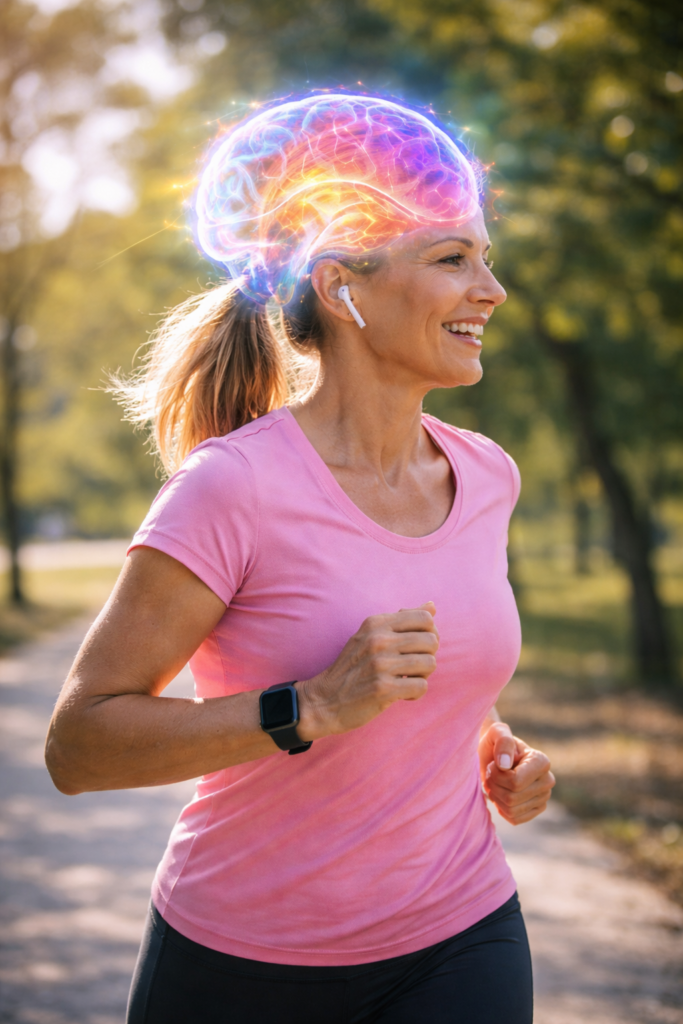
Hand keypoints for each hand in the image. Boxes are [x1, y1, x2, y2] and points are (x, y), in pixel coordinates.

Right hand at [295, 603, 438, 740]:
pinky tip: (402, 694)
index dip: (429, 633)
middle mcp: (378, 640)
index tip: (417, 647)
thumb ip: (402, 620)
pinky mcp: (383, 689)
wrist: (324, 700)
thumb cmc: (352, 667)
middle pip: (432, 640)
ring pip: (430, 663)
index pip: (425, 618)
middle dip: (428, 656)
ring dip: (423, 675)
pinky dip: (415, 693)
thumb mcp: (370, 635)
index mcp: (376, 624)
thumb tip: (432, 606)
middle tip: (413, 667)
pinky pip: (421, 686)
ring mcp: (380, 664)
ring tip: (407, 679)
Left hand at [479, 721, 554, 824]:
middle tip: (491, 774)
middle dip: (494, 786)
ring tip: (495, 782)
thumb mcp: (496, 732)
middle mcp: (547, 781)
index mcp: (542, 762)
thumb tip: (505, 764)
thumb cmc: (494, 743)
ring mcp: (543, 798)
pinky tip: (500, 794)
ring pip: (511, 809)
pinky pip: (514, 819)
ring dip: (496, 796)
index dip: (497, 775)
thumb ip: (503, 741)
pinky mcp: (536, 810)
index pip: (515, 782)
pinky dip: (501, 808)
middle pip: (512, 797)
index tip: (494, 764)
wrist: (492, 756)